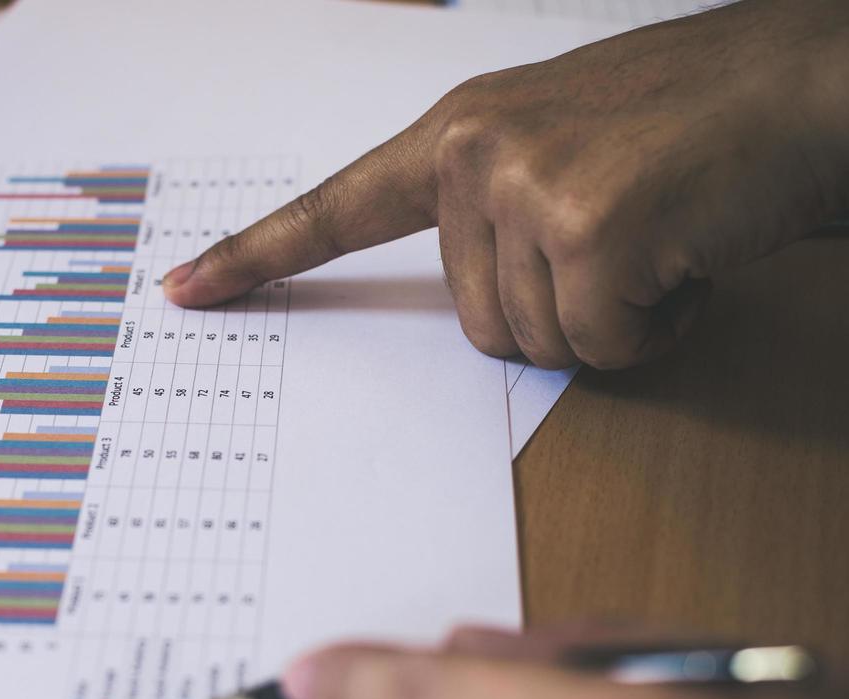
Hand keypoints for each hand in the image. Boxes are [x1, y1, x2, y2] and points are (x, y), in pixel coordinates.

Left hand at [163, 0, 848, 369]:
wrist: (813, 83)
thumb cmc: (698, 121)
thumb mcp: (566, 146)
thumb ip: (496, 212)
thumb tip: (481, 309)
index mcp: (456, 132)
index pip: (335, 209)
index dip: (257, 259)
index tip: (183, 292)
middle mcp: (472, 152)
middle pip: (472, 325)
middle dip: (560, 311)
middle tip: (629, 238)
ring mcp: (522, 185)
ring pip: (534, 342)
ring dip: (612, 316)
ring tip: (662, 235)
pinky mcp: (585, 227)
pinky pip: (599, 346)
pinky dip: (656, 325)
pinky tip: (687, 252)